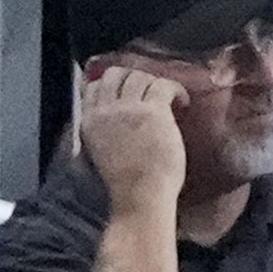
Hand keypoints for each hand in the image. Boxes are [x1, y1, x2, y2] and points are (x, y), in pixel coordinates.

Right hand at [76, 66, 187, 208]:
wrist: (140, 197)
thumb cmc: (126, 187)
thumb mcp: (100, 156)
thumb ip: (103, 135)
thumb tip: (118, 125)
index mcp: (89, 122)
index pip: (93, 87)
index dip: (111, 84)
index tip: (127, 92)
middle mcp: (105, 111)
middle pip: (114, 75)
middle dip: (133, 77)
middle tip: (150, 90)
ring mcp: (128, 109)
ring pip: (138, 76)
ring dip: (155, 83)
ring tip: (169, 99)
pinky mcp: (152, 112)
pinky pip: (162, 85)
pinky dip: (175, 90)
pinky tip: (182, 103)